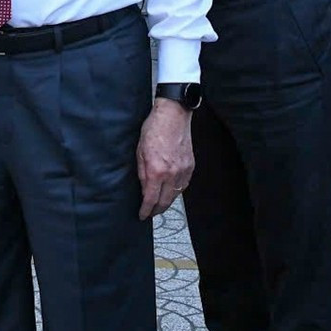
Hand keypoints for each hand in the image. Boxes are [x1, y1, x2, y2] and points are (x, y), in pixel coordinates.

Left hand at [136, 99, 193, 218]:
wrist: (173, 115)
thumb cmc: (154, 129)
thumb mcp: (140, 152)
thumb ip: (142, 173)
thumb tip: (144, 189)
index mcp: (156, 171)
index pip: (150, 199)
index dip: (146, 211)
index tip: (143, 215)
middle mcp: (171, 174)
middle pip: (165, 201)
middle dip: (157, 210)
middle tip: (151, 213)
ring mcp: (183, 170)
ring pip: (176, 195)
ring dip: (167, 202)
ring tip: (160, 204)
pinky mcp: (190, 166)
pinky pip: (184, 185)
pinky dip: (177, 191)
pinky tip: (171, 191)